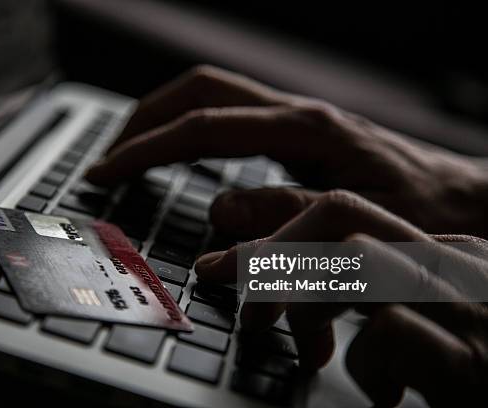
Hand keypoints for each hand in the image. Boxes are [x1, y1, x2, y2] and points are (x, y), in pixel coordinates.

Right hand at [85, 65, 487, 237]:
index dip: (149, 147)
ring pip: (211, 95)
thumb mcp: (359, 223)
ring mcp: (294, 117)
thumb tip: (220, 211)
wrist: (460, 198)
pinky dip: (190, 128)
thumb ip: (289, 216)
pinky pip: (229, 114)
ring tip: (130, 150)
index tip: (109, 169)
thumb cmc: (420, 212)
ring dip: (164, 117)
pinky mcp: (296, 131)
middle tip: (109, 156)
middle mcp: (295, 113)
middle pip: (199, 90)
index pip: (205, 126)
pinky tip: (179, 151)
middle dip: (145, 119)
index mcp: (305, 130)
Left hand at [194, 190, 487, 407]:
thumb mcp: (421, 312)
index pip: (341, 210)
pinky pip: (388, 333)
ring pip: (358, 258)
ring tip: (312, 352)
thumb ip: (363, 292)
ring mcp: (461, 304)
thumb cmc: (471, 357)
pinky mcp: (469, 360)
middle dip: (273, 255)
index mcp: (431, 248)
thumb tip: (284, 294)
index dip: (272, 234)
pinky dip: (363, 364)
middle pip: (341, 212)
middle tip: (249, 310)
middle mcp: (447, 262)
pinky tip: (384, 392)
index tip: (224, 267)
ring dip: (308, 307)